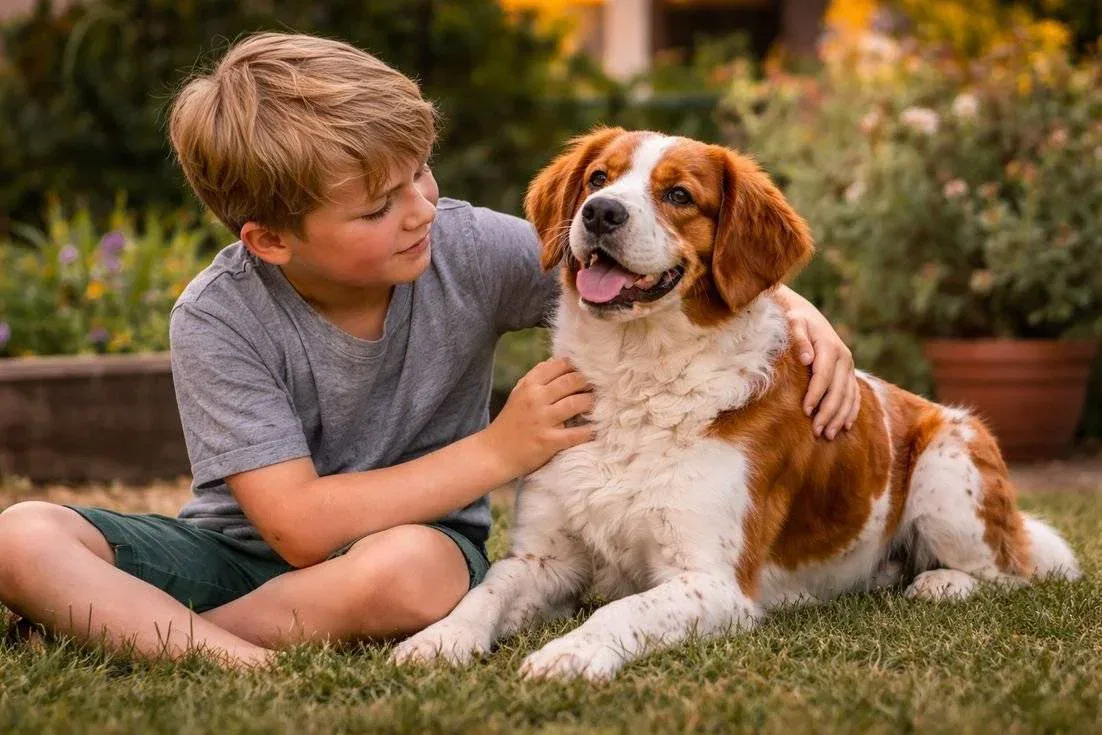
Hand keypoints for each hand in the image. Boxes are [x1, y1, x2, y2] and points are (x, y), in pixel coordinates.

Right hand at [484, 357, 594, 476]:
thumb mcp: (519, 393)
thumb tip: (558, 361)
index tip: (588, 370)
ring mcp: (542, 419)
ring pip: (577, 403)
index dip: (577, 366)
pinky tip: (597, 429)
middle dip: (589, 382)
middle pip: (571, 381)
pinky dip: (590, 431)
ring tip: (599, 404)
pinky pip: (577, 433)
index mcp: (529, 384)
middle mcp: (535, 398)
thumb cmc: (510, 422)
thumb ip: (537, 377)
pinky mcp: (549, 441)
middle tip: (599, 387)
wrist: (494, 453)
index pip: (559, 365)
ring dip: (592, 402)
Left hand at [776, 286, 859, 439]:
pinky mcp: (849, 373)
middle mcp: (844, 358)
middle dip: (828, 412)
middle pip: (838, 390)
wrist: (807, 315)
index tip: (805, 411)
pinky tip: (846, 427)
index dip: (815, 394)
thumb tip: (806, 358)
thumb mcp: (794, 323)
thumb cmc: (795, 321)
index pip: (824, 376)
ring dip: (840, 417)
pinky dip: (851, 411)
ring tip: (828, 435)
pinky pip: (854, 395)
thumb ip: (799, 338)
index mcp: (830, 347)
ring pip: (848, 396)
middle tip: (817, 431)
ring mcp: (849, 367)